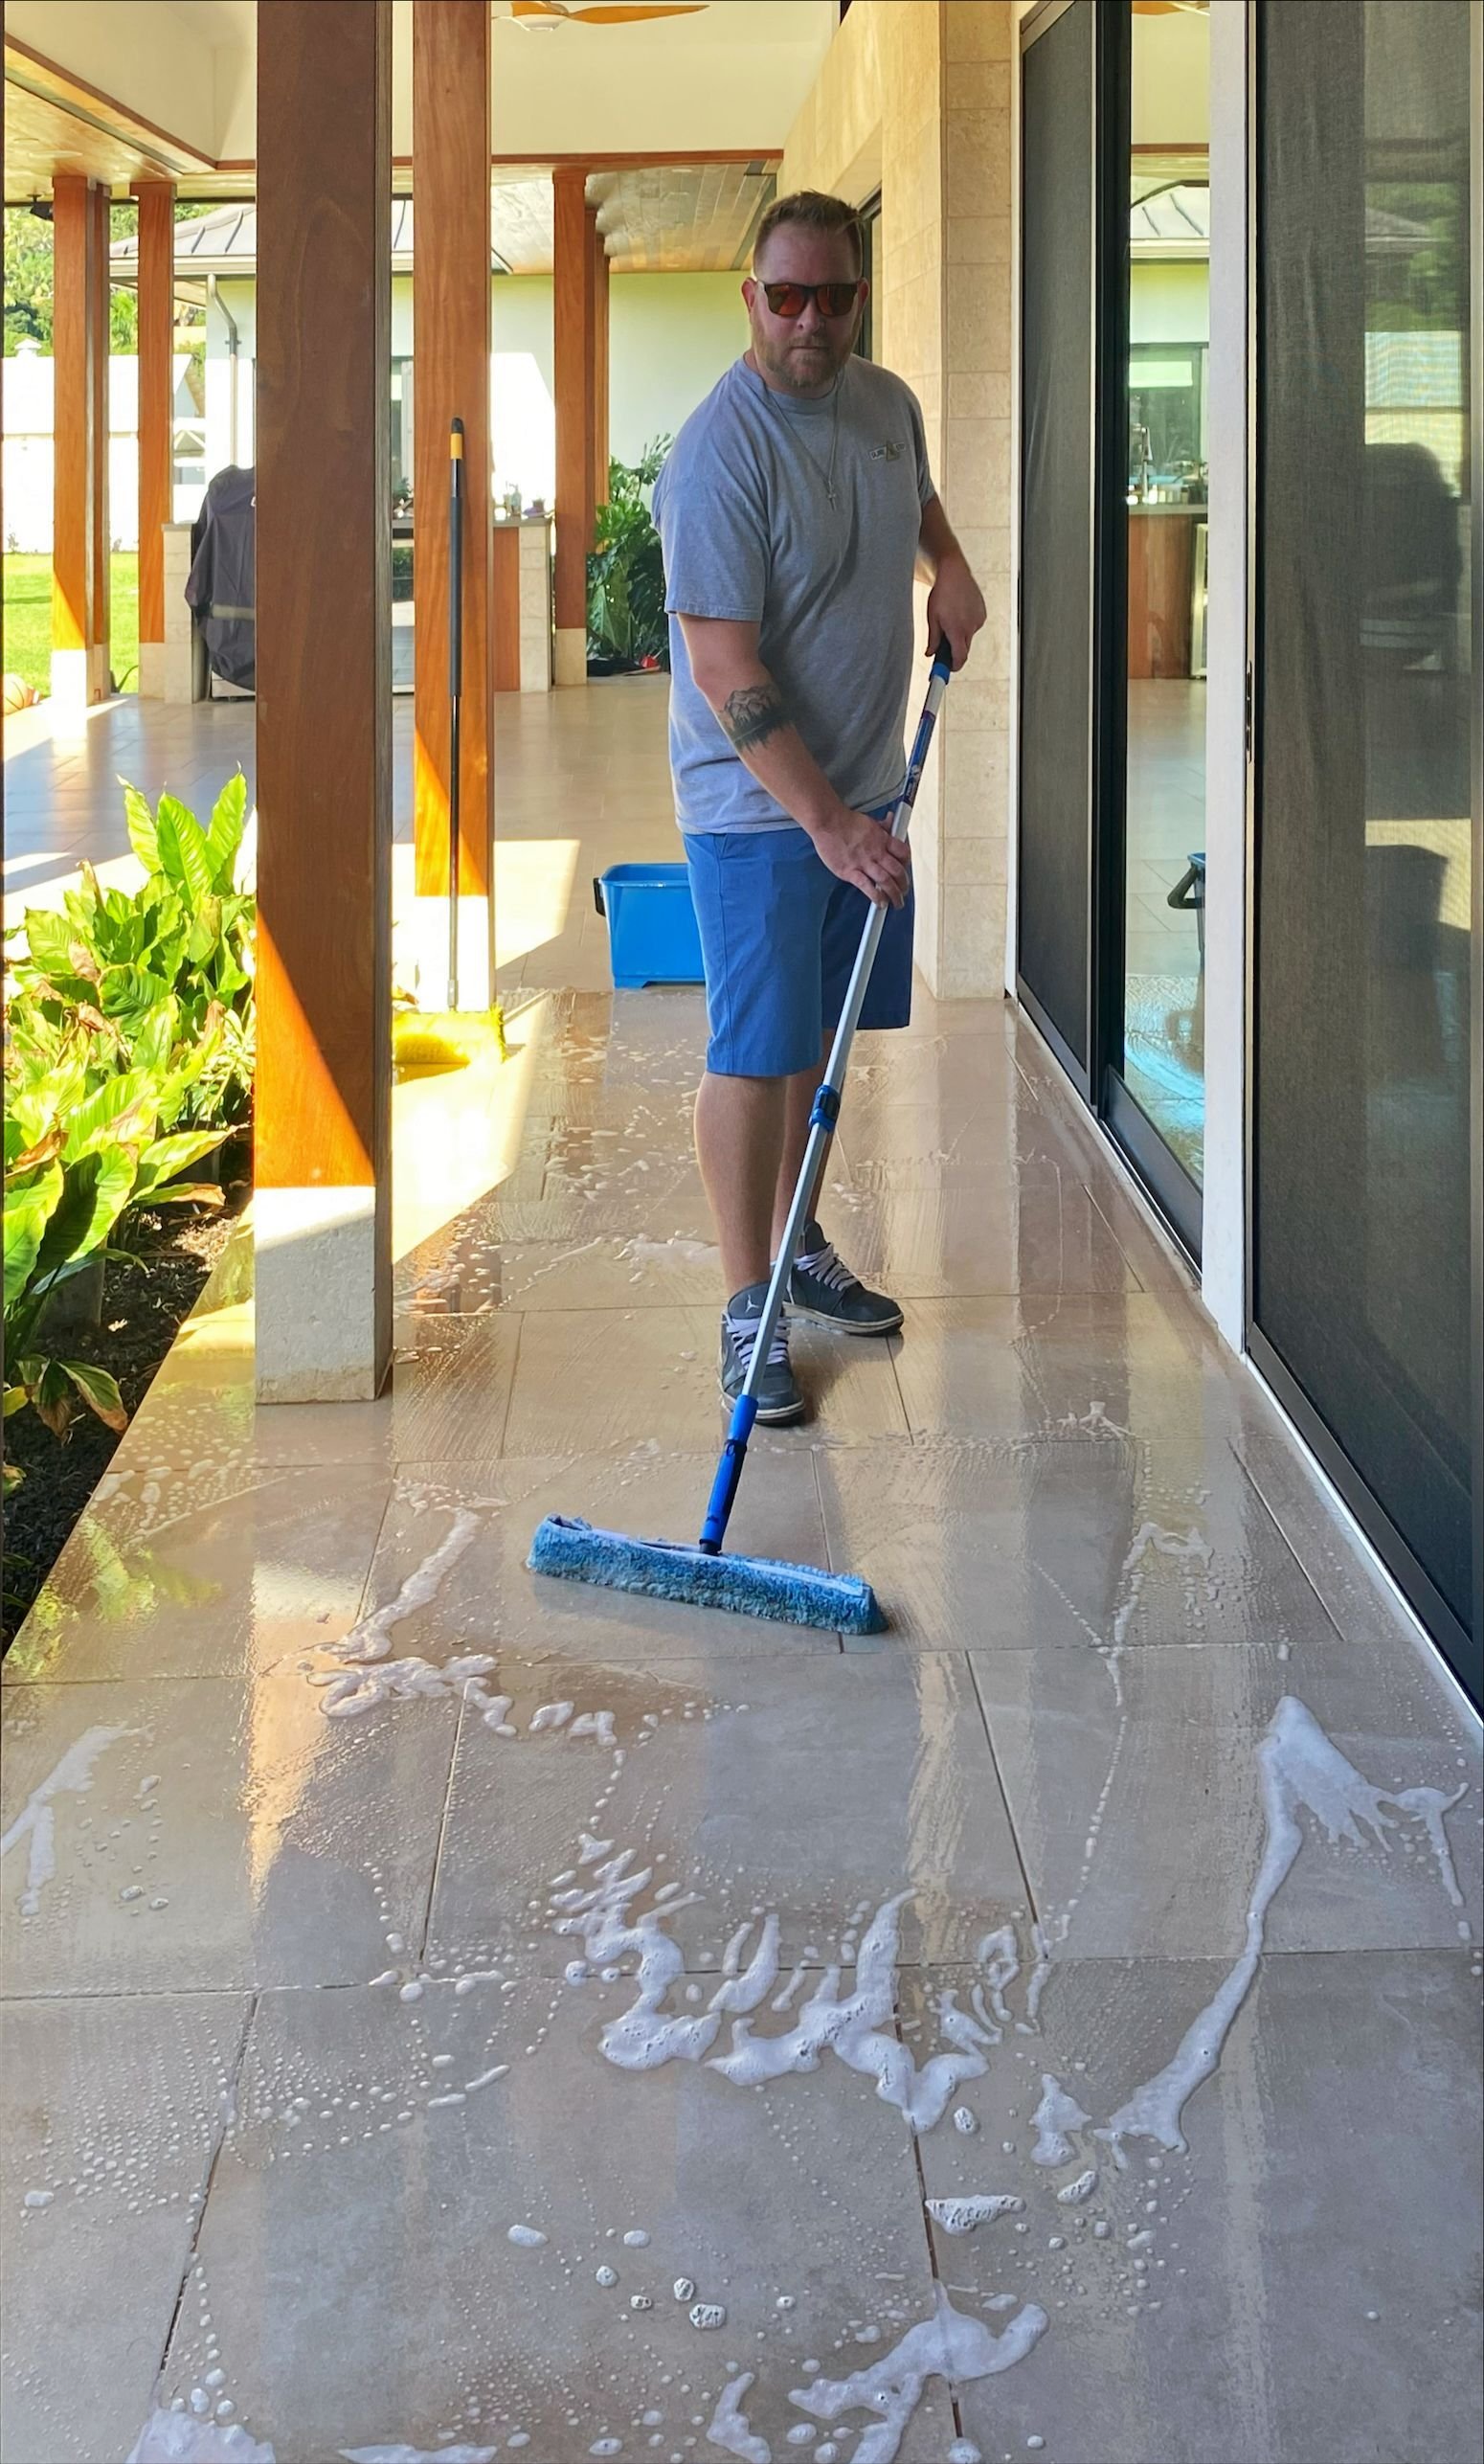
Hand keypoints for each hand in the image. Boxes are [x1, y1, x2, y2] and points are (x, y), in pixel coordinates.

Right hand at [808, 804, 911, 908]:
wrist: (828, 822)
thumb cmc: (845, 821)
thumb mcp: (870, 821)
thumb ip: (882, 826)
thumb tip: (891, 820)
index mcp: (882, 839)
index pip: (903, 853)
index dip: (907, 864)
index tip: (905, 870)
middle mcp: (876, 852)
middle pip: (897, 871)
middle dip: (903, 884)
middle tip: (903, 891)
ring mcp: (863, 862)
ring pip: (885, 881)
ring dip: (894, 894)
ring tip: (897, 902)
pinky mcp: (849, 871)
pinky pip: (866, 886)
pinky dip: (876, 896)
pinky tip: (880, 903)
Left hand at [925, 549, 985, 671]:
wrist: (954, 573)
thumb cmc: (941, 593)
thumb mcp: (932, 617)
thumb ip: (933, 639)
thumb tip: (930, 653)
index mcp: (957, 630)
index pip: (960, 658)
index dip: (953, 667)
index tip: (947, 671)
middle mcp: (970, 627)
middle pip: (964, 649)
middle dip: (955, 651)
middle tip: (944, 647)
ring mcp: (978, 620)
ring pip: (968, 637)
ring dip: (960, 635)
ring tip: (951, 619)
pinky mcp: (982, 613)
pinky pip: (973, 626)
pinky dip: (966, 625)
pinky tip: (959, 613)